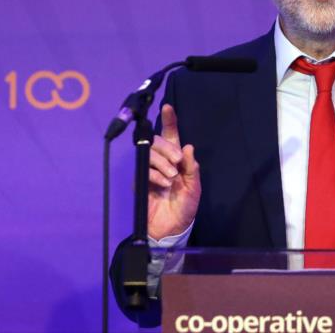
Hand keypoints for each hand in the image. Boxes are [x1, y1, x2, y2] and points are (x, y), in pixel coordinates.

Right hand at [147, 104, 200, 239]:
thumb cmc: (185, 206)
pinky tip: (163, 184)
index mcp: (176, 159)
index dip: (169, 121)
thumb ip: (191, 167)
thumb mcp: (194, 187)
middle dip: (167, 148)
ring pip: (150, 153)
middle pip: (158, 141)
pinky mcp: (140, 181)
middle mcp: (162, 161)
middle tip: (177, 162)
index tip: (168, 107)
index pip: (172, 136)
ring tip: (172, 178)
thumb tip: (187, 146)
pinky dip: (155, 175)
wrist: (172, 228)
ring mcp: (150, 170)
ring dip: (162, 162)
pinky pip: (145, 170)